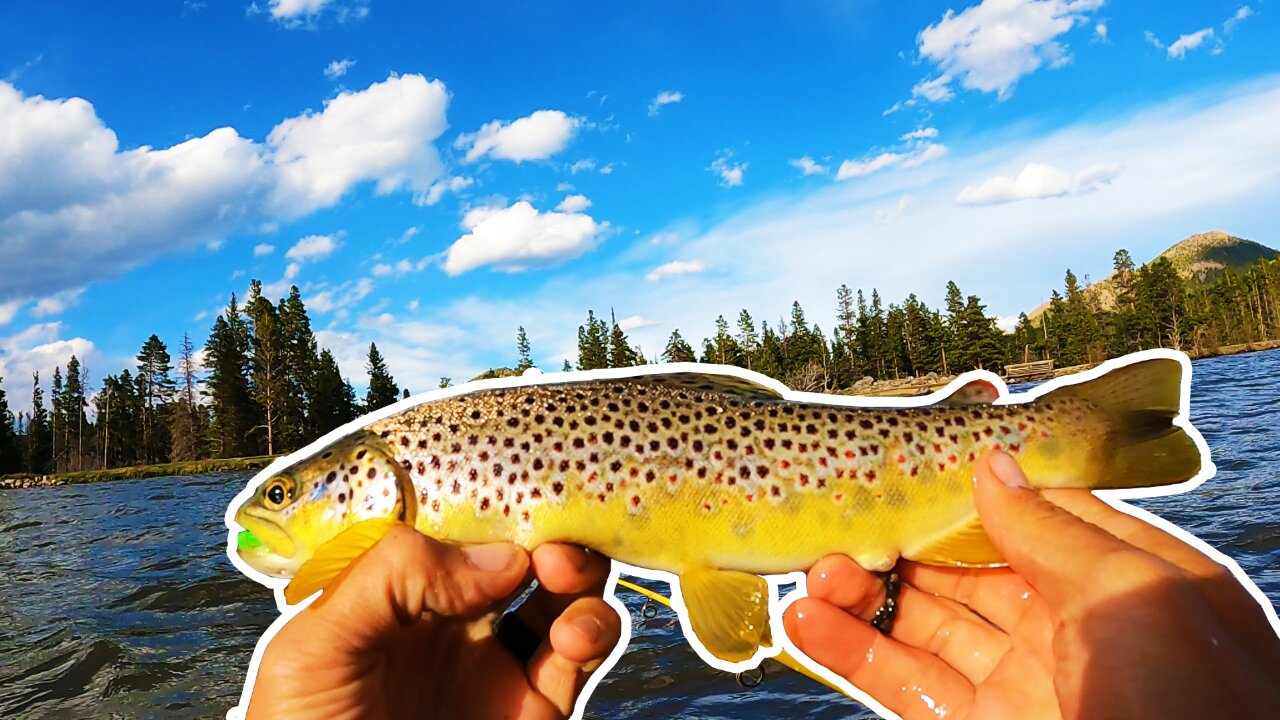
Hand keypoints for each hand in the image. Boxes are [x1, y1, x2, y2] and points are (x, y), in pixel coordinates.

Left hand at [245, 525, 621, 718]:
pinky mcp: (534, 710)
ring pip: (564, 593)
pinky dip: (595, 628)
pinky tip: (575, 633)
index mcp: (393, 592)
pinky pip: (582, 654)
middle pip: (519, 548)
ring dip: (580, 571)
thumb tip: (497, 559)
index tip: (516, 483)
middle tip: (548, 538)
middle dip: (546, 527)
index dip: (490, 499)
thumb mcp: (314, 646)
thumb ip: (391, 577)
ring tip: (563, 578)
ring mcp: (496, 664)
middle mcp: (450, 619)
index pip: (454, 524)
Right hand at [784, 450, 1279, 718]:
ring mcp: (1019, 688)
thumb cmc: (1198, 707)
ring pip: (922, 629)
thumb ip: (1051, 529)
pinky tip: (807, 625)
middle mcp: (1067, 629)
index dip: (960, 492)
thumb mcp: (1136, 597)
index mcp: (1122, 581)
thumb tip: (989, 464)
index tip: (896, 469)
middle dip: (898, 543)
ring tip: (812, 576)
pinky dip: (851, 656)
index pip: (1028, 515)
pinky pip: (904, 687)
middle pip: (962, 569)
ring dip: (861, 598)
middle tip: (837, 524)